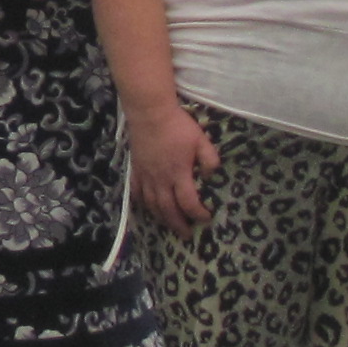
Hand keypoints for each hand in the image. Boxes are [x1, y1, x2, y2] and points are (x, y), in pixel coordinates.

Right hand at [126, 102, 219, 232]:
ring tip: (169, 225)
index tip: (206, 218)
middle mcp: (161, 179)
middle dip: (179, 225)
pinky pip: (137, 192)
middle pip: (168, 210)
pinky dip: (142, 204)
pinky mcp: (136, 169)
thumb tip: (211, 175)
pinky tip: (148, 208)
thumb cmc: (178, 125)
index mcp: (179, 173)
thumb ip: (209, 159)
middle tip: (187, 234)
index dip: (198, 214)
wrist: (149, 112)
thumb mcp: (201, 139)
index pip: (188, 202)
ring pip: (151, 205)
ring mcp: (146, 176)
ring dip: (161, 218)